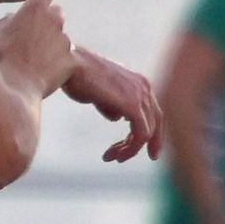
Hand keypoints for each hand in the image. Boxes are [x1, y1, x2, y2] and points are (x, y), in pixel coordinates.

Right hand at [0, 0, 76, 97]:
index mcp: (34, 8)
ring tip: (32, 64)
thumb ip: (10, 21)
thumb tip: (15, 21)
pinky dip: (57, 66)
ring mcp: (65, 40)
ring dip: (50, 47)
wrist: (11, 88)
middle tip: (30, 42)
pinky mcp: (72, 60)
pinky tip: (42, 75)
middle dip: (47, 24)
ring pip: (60, 39)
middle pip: (56, 15)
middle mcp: (54, 19)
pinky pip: (65, 60)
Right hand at [62, 47, 160, 161]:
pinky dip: (131, 148)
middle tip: (123, 158)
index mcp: (138, 81)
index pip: (153, 112)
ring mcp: (140, 95)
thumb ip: (111, 104)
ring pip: (147, 132)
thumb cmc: (77, 76)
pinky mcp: (133, 105)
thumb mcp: (99, 92)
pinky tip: (115, 155)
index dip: (153, 133)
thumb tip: (118, 117)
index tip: (148, 152)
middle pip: (155, 123)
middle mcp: (144, 87)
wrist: (69, 64)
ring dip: (129, 149)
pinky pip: (141, 134)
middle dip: (142, 145)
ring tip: (111, 157)